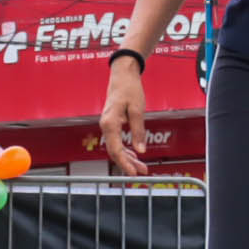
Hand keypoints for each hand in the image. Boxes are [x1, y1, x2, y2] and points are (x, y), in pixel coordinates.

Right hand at [100, 60, 149, 175]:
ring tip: (142, 166)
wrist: (122, 75)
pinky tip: (135, 155)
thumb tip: (141, 151)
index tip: (134, 173)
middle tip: (143, 172)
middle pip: (114, 151)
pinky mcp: (111, 123)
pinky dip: (126, 149)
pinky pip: (116, 140)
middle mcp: (105, 125)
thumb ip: (139, 131)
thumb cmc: (130, 89)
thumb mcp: (138, 110)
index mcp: (110, 123)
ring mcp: (107, 125)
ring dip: (128, 158)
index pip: (116, 149)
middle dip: (128, 164)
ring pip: (115, 147)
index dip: (125, 163)